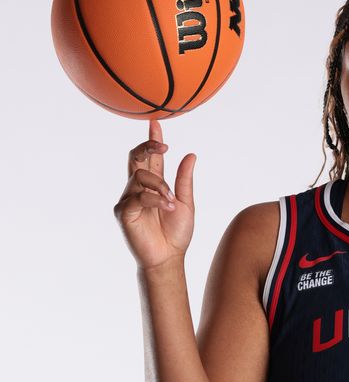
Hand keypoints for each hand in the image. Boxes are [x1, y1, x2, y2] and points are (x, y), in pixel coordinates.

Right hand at [113, 118, 196, 270]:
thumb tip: (191, 155)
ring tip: (171, 202)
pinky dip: (155, 199)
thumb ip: (185, 180)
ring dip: (160, 186)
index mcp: (153, 185)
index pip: (150, 157)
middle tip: (163, 146)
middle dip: (148, 146)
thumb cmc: (177, 234)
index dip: (152, 140)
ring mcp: (129, 199)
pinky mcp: (124, 211)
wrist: (170, 257)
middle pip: (136, 157)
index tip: (156, 123)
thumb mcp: (187, 203)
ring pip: (140, 175)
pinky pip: (137, 196)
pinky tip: (166, 208)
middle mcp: (138, 188)